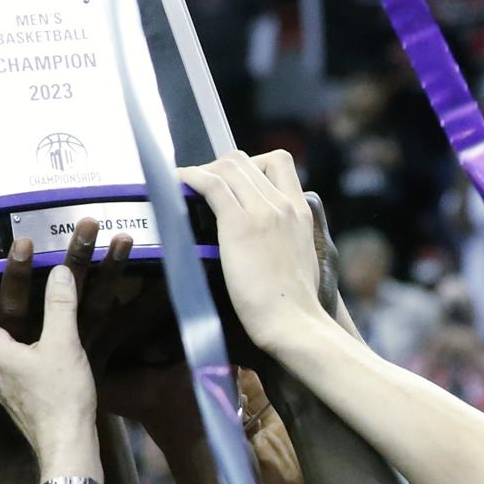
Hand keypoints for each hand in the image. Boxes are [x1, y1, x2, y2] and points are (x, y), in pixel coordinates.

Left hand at [178, 151, 337, 353]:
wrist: (295, 322)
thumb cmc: (296, 304)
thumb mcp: (303, 259)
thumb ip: (288, 239)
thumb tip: (268, 240)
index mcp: (301, 211)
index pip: (277, 162)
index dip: (249, 164)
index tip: (233, 181)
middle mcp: (284, 204)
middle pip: (245, 160)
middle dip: (218, 167)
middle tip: (201, 187)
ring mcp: (264, 212)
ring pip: (228, 166)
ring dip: (203, 171)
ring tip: (187, 186)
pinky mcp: (240, 226)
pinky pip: (213, 185)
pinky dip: (192, 177)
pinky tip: (180, 182)